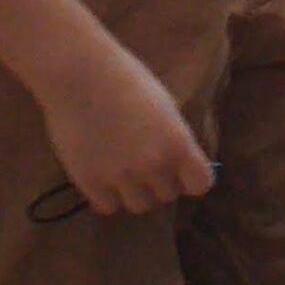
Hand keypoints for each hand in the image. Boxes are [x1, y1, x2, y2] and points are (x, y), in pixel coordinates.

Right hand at [38, 41, 214, 215]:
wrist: (83, 78)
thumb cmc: (129, 83)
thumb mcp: (167, 110)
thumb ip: (175, 141)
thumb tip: (181, 166)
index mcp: (179, 144)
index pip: (201, 184)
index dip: (193, 178)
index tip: (184, 170)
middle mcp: (154, 166)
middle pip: (168, 195)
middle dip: (162, 182)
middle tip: (148, 165)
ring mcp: (121, 177)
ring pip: (139, 205)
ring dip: (136, 192)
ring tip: (126, 172)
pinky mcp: (89, 183)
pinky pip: (108, 207)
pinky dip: (109, 196)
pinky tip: (105, 176)